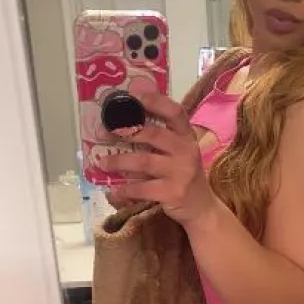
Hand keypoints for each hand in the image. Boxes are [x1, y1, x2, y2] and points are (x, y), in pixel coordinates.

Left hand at [99, 90, 215, 225]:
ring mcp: (181, 172)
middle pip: (154, 135)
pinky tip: (114, 190)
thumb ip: (163, 139)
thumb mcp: (181, 153)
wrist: (201, 208)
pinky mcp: (172, 192)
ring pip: (143, 161)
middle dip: (127, 131)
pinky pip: (142, 188)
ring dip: (119, 161)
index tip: (136, 96)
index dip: (157, 102)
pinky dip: (125, 189)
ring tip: (103, 162)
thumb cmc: (184, 176)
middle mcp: (186, 151)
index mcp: (187, 137)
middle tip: (106, 132)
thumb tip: (126, 125)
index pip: (176, 113)